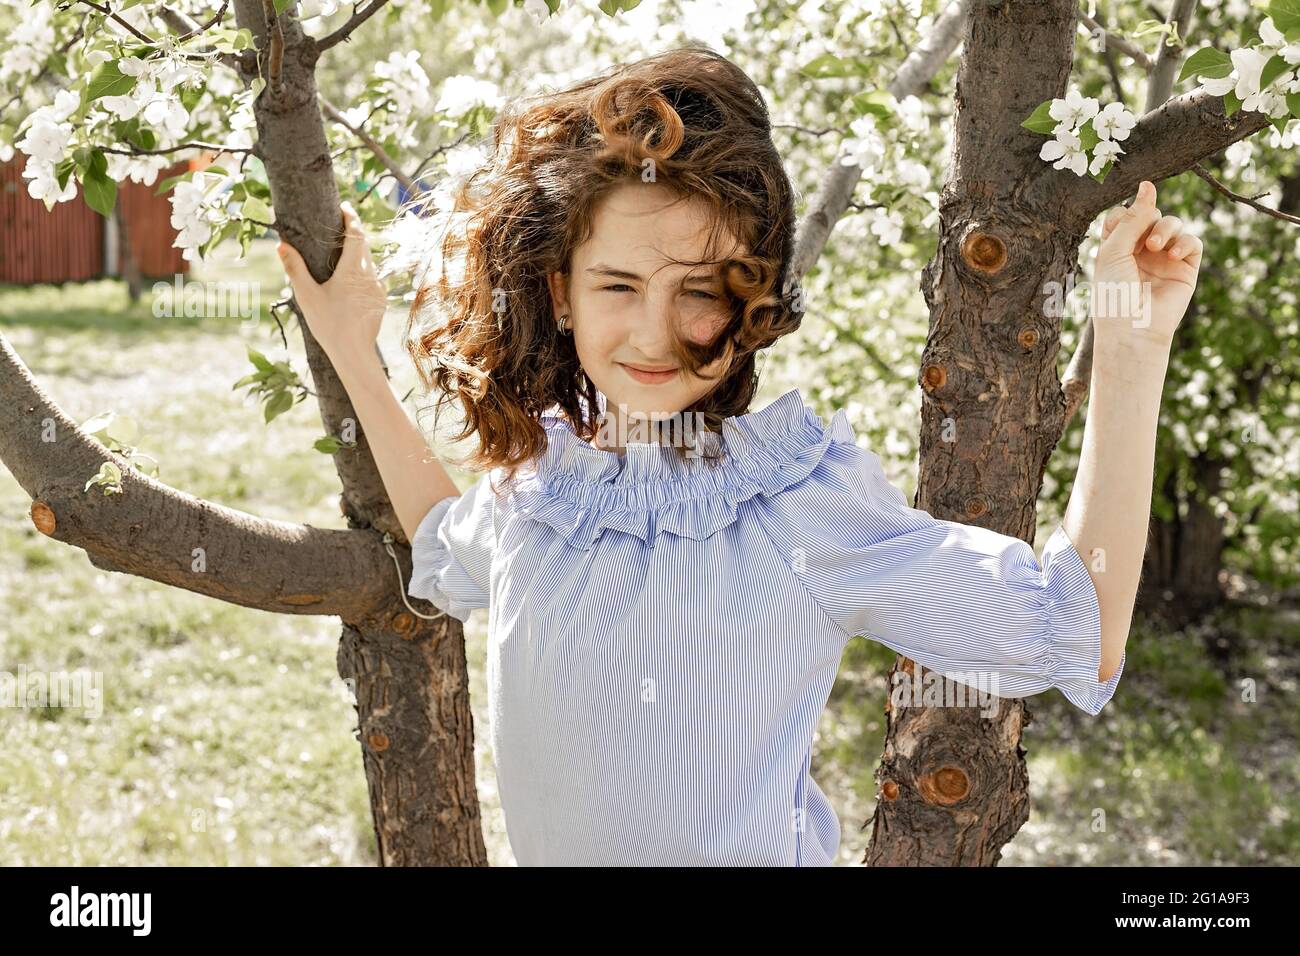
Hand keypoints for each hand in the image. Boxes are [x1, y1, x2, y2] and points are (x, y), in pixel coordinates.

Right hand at [277, 201, 387, 361]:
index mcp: (353, 270)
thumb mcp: (307, 296)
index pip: (356, 234)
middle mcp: (370, 275)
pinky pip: (372, 278)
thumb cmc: (329, 325)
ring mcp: (377, 289)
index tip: (345, 207)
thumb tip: (281, 245)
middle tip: (341, 223)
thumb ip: (294, 268)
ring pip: (370, 262)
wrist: (354, 354)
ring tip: (343, 250)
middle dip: (354, 232)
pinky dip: (362, 270)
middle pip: (365, 245)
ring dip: (359, 252)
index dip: (351, 218)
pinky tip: (350, 278)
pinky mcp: (380, 300)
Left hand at [1091, 179, 1201, 352]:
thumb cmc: (1114, 293)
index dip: (1125, 214)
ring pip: (1173, 223)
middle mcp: (1140, 251)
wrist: (1132, 329)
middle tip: (1142, 240)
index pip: (1124, 215)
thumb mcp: (1114, 251)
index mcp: (1117, 247)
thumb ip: (1131, 217)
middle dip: (1147, 219)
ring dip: (1165, 228)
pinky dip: (1184, 242)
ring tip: (1156, 247)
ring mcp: (1164, 259)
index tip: (1121, 224)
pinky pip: (1192, 242)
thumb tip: (1148, 184)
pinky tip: (1171, 255)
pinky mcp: (1185, 269)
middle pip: (1150, 214)